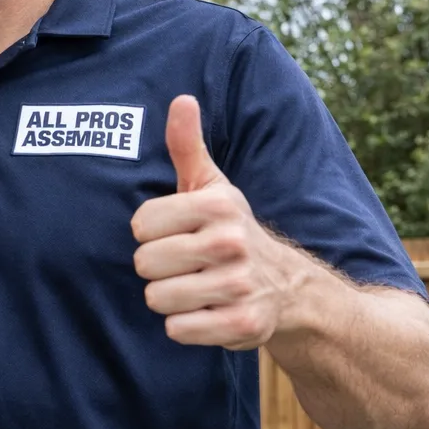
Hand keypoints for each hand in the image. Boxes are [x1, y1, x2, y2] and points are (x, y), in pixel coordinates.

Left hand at [130, 95, 306, 349]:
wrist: (289, 287)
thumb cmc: (229, 229)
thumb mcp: (211, 185)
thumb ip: (187, 145)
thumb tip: (181, 98)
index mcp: (217, 206)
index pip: (140, 225)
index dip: (150, 233)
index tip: (173, 233)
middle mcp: (230, 243)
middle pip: (145, 264)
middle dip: (157, 268)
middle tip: (183, 264)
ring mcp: (238, 286)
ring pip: (157, 299)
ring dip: (169, 298)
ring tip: (194, 287)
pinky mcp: (241, 325)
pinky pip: (178, 329)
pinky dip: (184, 325)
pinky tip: (205, 312)